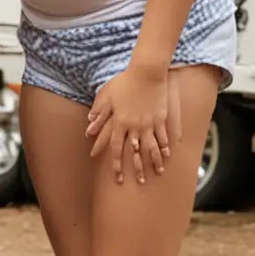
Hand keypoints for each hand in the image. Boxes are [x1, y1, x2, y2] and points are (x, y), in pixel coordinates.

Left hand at [86, 63, 176, 184]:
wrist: (146, 73)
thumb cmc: (124, 82)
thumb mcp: (106, 96)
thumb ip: (99, 114)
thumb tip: (88, 129)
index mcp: (119, 122)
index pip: (115, 148)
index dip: (115, 163)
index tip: (116, 176)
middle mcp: (134, 126)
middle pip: (134, 152)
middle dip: (136, 168)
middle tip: (139, 182)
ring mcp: (149, 123)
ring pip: (151, 147)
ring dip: (153, 161)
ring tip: (157, 173)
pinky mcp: (160, 118)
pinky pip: (163, 137)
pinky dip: (164, 147)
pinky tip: (166, 156)